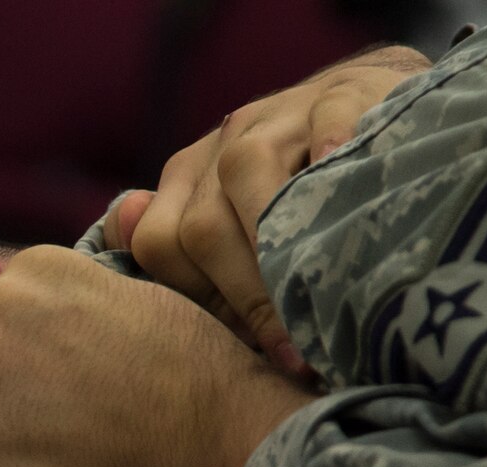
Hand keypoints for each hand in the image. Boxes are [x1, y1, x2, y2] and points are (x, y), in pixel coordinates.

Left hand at [108, 45, 430, 373]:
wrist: (366, 110)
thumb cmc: (298, 192)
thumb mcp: (235, 222)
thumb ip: (179, 251)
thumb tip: (120, 235)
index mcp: (191, 181)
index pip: (160, 245)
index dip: (202, 305)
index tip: (247, 351)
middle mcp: (225, 144)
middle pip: (202, 225)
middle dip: (245, 297)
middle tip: (292, 354)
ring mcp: (282, 114)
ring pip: (246, 169)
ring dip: (276, 247)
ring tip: (316, 304)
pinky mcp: (343, 92)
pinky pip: (326, 119)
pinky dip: (330, 156)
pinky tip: (347, 202)